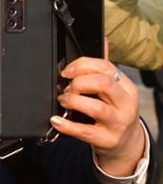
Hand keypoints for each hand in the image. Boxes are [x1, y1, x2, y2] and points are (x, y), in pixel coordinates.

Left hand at [50, 57, 144, 176]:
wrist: (124, 143)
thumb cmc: (113, 111)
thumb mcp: (113, 90)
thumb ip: (103, 68)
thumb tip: (102, 39)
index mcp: (126, 87)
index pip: (105, 67)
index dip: (81, 65)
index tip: (66, 71)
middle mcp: (126, 104)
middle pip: (103, 83)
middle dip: (79, 82)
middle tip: (66, 88)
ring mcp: (118, 123)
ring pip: (96, 107)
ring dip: (73, 101)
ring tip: (63, 101)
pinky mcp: (108, 140)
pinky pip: (85, 131)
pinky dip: (67, 125)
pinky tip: (56, 120)